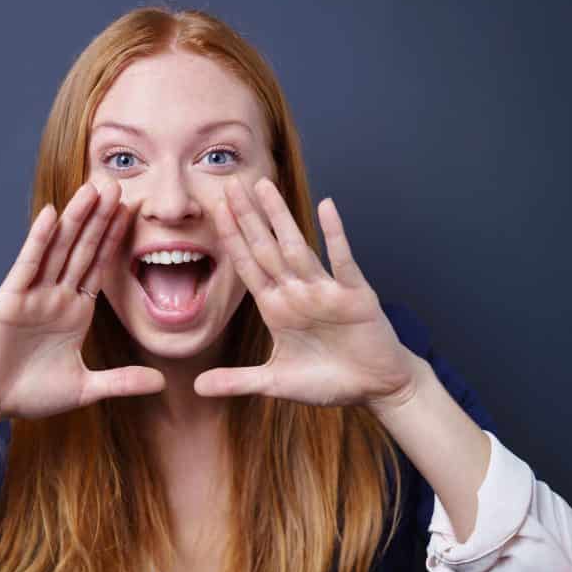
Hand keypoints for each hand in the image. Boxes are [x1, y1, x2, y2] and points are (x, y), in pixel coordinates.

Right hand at [0, 180, 165, 421]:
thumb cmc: (29, 394)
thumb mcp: (84, 388)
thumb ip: (121, 382)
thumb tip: (161, 383)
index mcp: (74, 311)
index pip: (99, 266)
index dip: (115, 239)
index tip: (134, 211)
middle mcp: (55, 296)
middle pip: (82, 249)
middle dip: (100, 218)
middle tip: (119, 184)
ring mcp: (32, 294)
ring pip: (58, 249)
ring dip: (75, 219)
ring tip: (93, 188)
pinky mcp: (10, 300)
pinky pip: (27, 265)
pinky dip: (38, 240)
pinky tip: (50, 214)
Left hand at [193, 176, 422, 410]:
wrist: (374, 388)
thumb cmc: (328, 381)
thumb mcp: (276, 383)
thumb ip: (237, 381)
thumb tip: (197, 388)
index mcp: (276, 308)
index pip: (247, 266)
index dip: (231, 239)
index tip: (214, 211)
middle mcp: (297, 292)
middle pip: (266, 248)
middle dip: (247, 217)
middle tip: (230, 183)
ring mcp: (325, 291)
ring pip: (297, 248)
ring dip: (281, 218)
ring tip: (265, 186)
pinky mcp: (355, 295)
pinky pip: (342, 261)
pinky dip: (335, 235)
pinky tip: (327, 207)